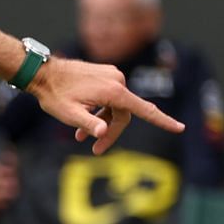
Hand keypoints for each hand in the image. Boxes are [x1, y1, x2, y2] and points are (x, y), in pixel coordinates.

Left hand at [30, 58, 184, 154]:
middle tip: (94, 150)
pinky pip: (109, 98)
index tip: (180, 128)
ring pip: (115, 107)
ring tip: (79, 138)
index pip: (144, 110)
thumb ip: (88, 123)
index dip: (163, 121)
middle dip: (111, 133)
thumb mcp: (69, 114)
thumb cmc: (55, 95)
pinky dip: (99, 111)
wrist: (43, 73)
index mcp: (113, 91)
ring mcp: (112, 75)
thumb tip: (103, 131)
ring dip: (102, 123)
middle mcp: (117, 80)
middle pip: (124, 114)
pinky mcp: (105, 74)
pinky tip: (82, 122)